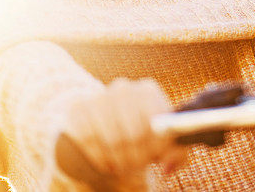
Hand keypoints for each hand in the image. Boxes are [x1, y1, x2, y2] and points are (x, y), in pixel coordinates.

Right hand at [62, 78, 186, 176]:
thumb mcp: (163, 141)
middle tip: (135, 165)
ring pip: (111, 140)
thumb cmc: (141, 134)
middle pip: (133, 133)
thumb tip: (168, 165)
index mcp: (148, 91)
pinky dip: (97, 156)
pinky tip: (104, 158)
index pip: (155, 122)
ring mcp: (99, 97)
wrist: (107, 121)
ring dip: (117, 159)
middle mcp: (123, 88)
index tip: (153, 156)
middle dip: (135, 156)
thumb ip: (175, 152)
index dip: (155, 146)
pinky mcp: (78, 108)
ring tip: (120, 162)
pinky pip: (88, 139)